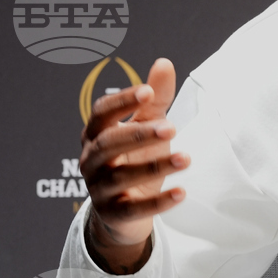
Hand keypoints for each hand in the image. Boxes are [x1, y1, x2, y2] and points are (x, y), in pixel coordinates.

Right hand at [79, 58, 189, 273]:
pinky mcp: (113, 214)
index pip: (102, 113)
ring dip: (154, 167)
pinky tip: (182, 193)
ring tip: (186, 158)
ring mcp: (99, 188)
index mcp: (96, 133)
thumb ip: (155, 99)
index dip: (123, 101)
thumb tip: (164, 62)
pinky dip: (157, 202)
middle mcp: (92, 159)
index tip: (149, 92)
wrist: (123, 210)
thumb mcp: (146, 125)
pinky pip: (133, 209)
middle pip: (109, 144)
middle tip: (172, 127)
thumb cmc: (134, 157)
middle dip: (139, 134)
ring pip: (121, 177)